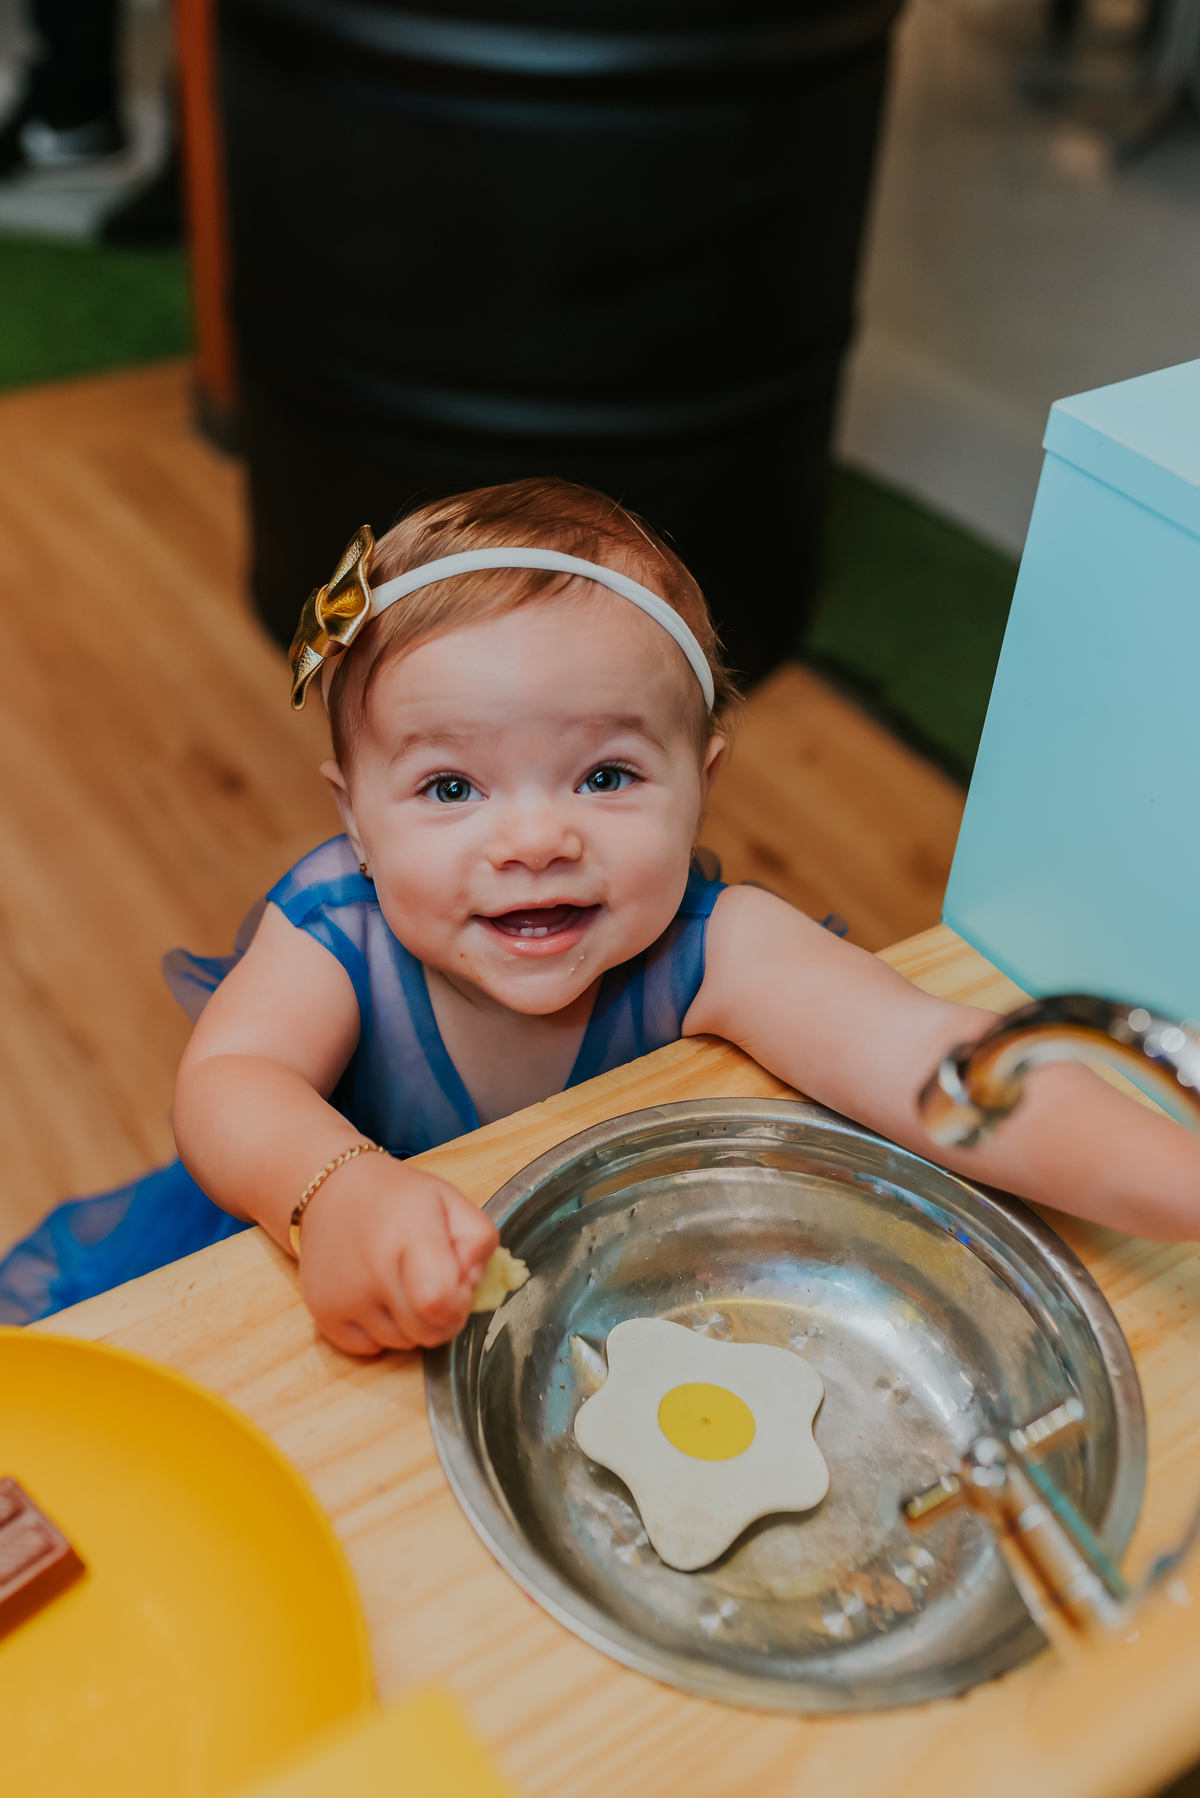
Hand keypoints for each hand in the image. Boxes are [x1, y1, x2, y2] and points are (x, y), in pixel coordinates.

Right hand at [297, 1156, 498, 1355]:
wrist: (334, 1191)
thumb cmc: (399, 1198)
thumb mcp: (452, 1201)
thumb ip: (479, 1240)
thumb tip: (470, 1285)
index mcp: (409, 1235)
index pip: (439, 1302)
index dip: (459, 1304)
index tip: (457, 1286)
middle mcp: (372, 1269)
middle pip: (426, 1333)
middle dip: (442, 1318)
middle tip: (434, 1286)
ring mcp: (344, 1295)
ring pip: (400, 1344)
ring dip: (411, 1325)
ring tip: (402, 1285)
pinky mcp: (323, 1312)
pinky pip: (368, 1348)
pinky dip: (380, 1332)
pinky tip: (377, 1297)